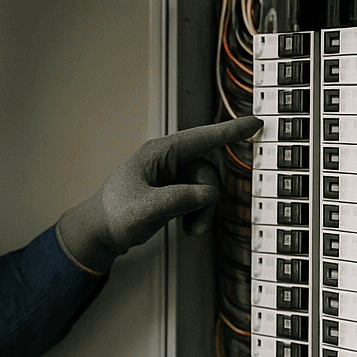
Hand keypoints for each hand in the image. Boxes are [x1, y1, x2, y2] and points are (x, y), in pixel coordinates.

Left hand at [56, 115, 261, 273]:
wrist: (100, 233)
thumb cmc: (114, 215)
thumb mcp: (145, 208)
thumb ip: (178, 199)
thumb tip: (209, 194)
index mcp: (159, 153)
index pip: (201, 138)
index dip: (230, 131)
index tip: (256, 123)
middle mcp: (168, 161)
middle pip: (207, 170)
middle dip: (208, 198)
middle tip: (196, 222)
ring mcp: (172, 177)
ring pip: (207, 188)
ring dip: (204, 211)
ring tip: (191, 230)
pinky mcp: (174, 192)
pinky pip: (200, 199)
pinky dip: (199, 215)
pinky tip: (188, 229)